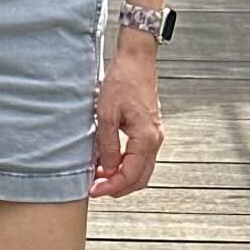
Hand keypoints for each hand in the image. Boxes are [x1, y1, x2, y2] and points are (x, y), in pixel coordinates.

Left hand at [89, 46, 163, 197]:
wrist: (136, 59)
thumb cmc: (123, 80)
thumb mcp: (107, 114)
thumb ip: (107, 145)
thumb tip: (106, 169)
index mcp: (146, 138)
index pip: (130, 176)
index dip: (111, 187)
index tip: (94, 190)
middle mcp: (154, 139)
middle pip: (139, 178)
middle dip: (118, 187)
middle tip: (97, 188)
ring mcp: (154, 134)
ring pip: (141, 169)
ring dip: (122, 176)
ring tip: (100, 175)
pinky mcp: (150, 128)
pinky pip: (140, 156)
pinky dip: (126, 164)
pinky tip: (110, 159)